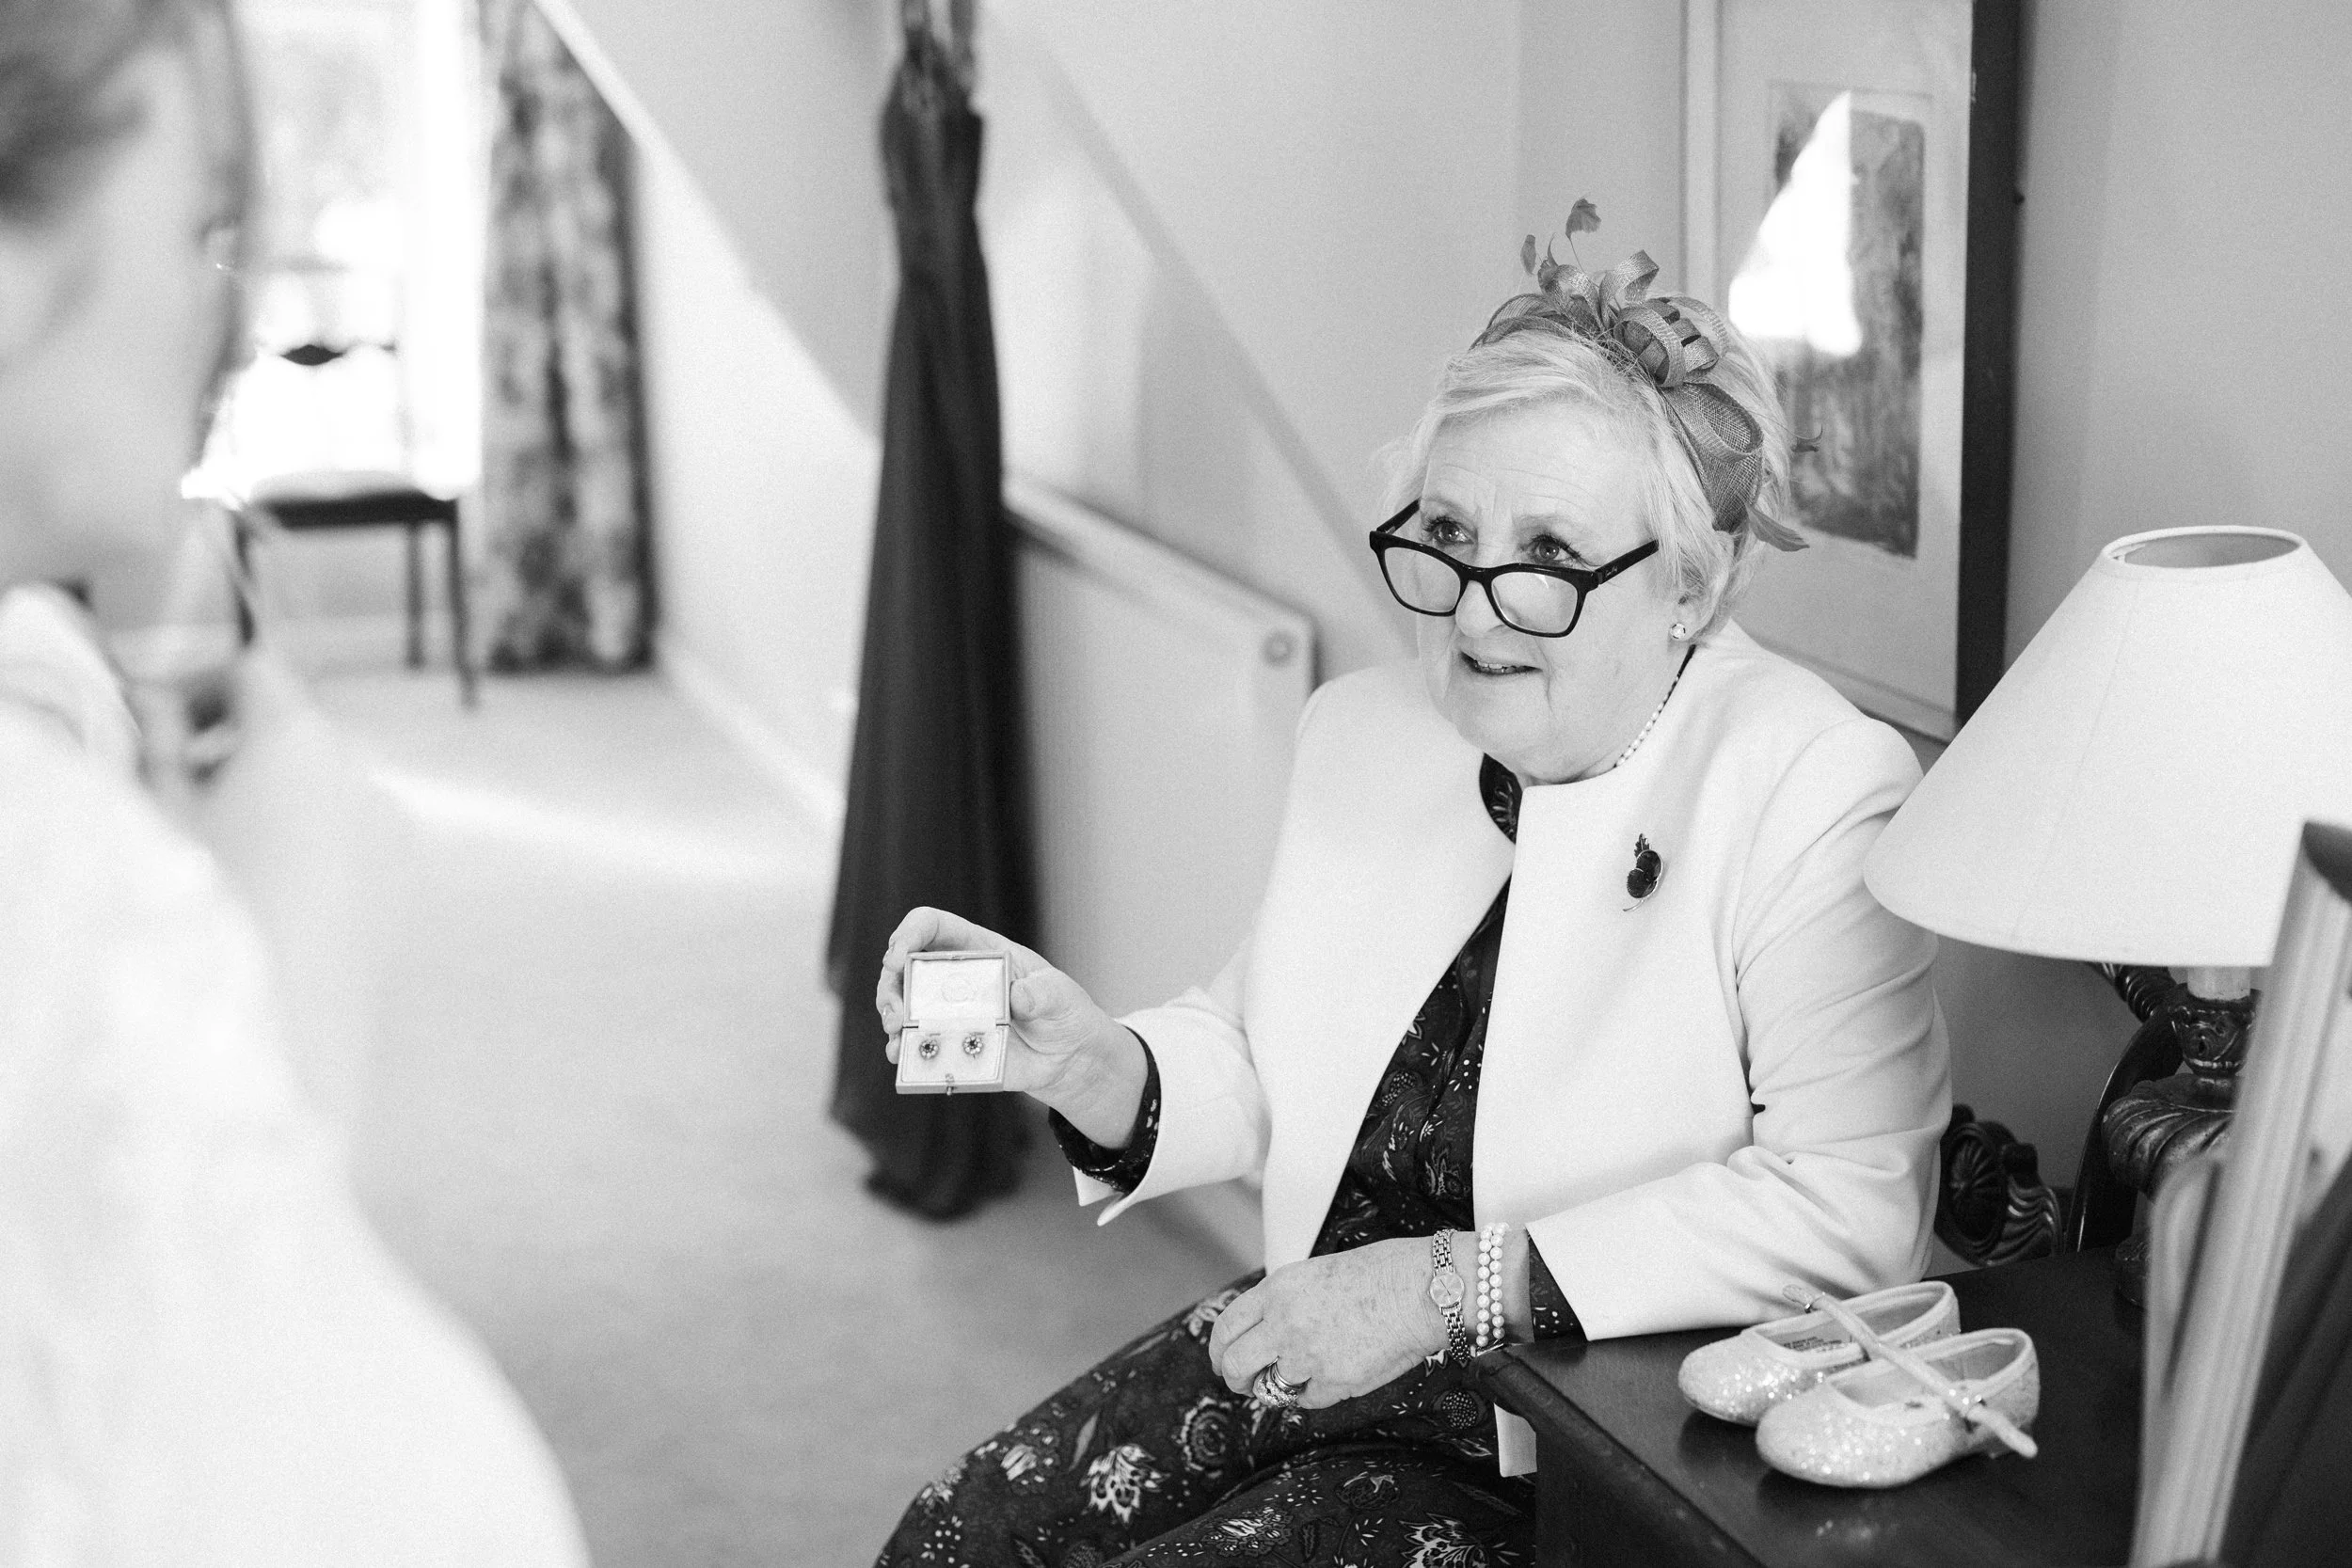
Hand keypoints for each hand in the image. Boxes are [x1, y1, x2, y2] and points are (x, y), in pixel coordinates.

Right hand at [874, 907, 1142, 1138]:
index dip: (910, 933)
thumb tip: (1019, 996)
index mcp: (979, 950)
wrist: (1067, 1058)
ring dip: (890, 1016)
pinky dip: (902, 1050)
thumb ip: (1043, 994)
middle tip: (896, 1010)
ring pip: (901, 1004)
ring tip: (897, 1033)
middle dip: (890, 984)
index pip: (933, 926)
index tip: (899, 954)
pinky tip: (900, 1057)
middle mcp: (955, 978)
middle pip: (904, 966)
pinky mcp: (948, 1044)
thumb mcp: (1061, 996)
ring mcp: (947, 1012)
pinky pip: (914, 1045)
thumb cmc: (1063, 1012)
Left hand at [1205, 1237, 1448, 1408]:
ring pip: (1270, 1388)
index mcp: (1279, 1289)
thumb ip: (1288, 1300)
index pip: (1226, 1326)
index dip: (1219, 1349)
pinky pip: (1308, 1401)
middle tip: (1246, 1383)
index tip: (1222, 1360)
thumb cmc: (1385, 1272)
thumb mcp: (1318, 1272)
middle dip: (1236, 1379)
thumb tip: (1271, 1326)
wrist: (1425, 1290)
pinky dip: (1315, 1394)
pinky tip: (1335, 1374)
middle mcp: (1284, 1322)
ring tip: (1302, 1375)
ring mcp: (1307, 1356)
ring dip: (1280, 1387)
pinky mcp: (1334, 1383)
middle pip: (1234, 1364)